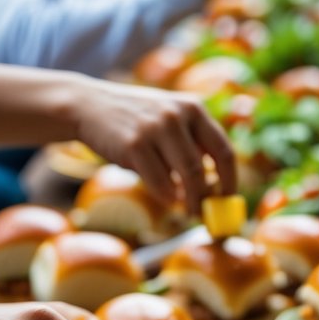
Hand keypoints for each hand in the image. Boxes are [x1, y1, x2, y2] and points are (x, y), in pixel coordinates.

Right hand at [70, 81, 235, 212]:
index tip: (227, 200)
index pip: (224, 150)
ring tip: (186, 209)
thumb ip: (191, 143)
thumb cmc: (134, 121)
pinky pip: (158, 181)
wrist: (88, 105)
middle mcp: (178, 115)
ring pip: (185, 176)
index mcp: (194, 109)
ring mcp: (155, 128)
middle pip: (203, 168)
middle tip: (204, 214)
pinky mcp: (133, 144)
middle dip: (206, 197)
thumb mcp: (169, 119)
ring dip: (188, 200)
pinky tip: (167, 199)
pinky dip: (165, 195)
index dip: (230, 180)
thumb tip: (213, 185)